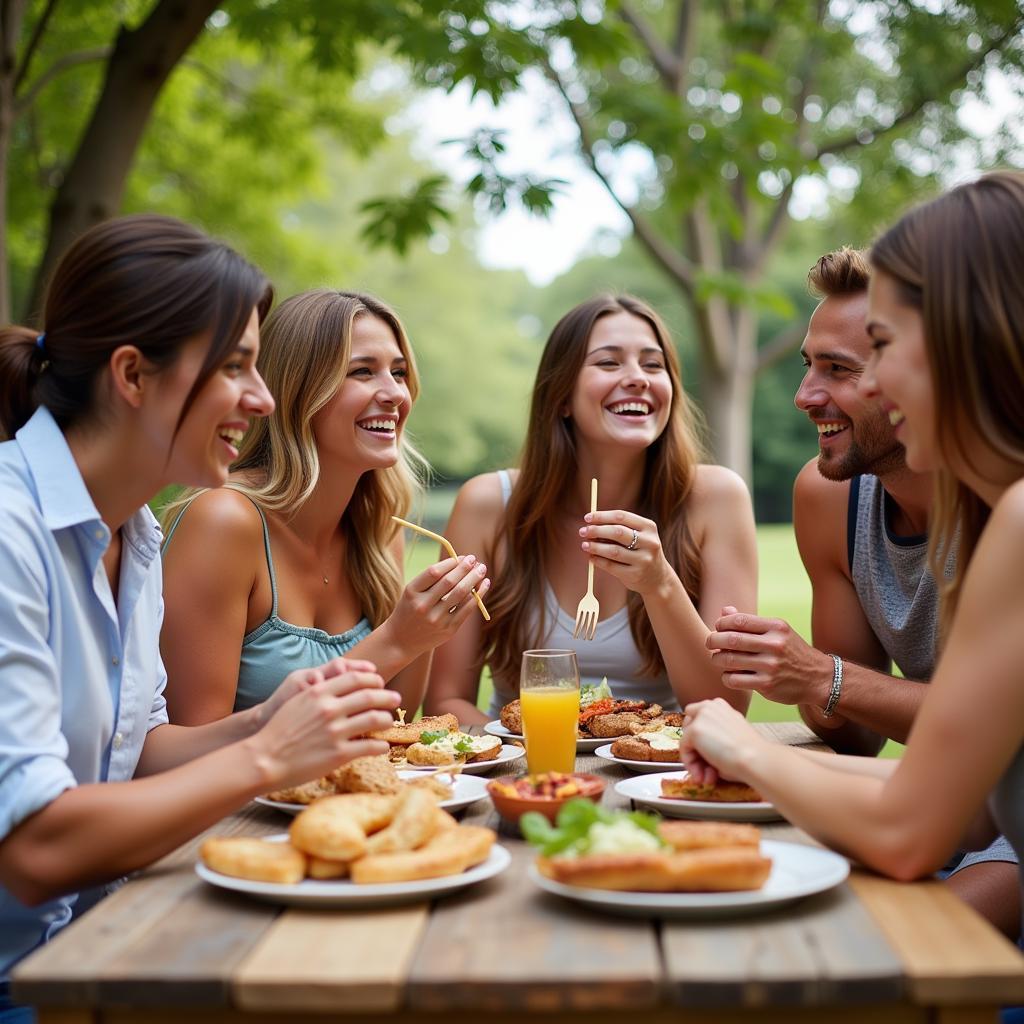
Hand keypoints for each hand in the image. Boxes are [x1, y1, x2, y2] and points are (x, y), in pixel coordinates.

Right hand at [251, 663, 400, 788]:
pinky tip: (383, 746)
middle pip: (369, 696)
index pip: (355, 678)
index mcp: (319, 693)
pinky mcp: (338, 754)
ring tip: (390, 722)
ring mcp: (335, 732)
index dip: (372, 679)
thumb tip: (340, 691)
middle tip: (397, 699)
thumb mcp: (297, 703)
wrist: (264, 759)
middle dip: (387, 696)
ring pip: (374, 720)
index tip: (380, 683)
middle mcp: (329, 709)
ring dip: (387, 720)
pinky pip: (369, 747)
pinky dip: (380, 746)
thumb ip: (319, 694)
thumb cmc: (278, 731)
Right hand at [383, 555, 490, 658]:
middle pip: (449, 582)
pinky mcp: (448, 630)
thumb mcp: (412, 592)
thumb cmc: (410, 609)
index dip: (450, 562)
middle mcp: (423, 606)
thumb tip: (461, 563)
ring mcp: (436, 619)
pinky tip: (484, 585)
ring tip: (482, 568)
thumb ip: (431, 579)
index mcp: (411, 592)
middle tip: (474, 559)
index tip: (460, 557)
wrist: (401, 641)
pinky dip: (478, 595)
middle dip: (465, 568)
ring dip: (474, 579)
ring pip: (460, 594)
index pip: (434, 572)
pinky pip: (466, 609)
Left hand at [579, 510, 672, 596]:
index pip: (622, 516)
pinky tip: (591, 557)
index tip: (587, 518)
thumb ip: (619, 528)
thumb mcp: (639, 536)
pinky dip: (598, 561)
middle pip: (617, 532)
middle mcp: (649, 542)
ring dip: (595, 547)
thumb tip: (591, 524)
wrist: (658, 578)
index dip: (602, 516)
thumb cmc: (641, 551)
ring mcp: (643, 560)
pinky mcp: (635, 574)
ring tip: (584, 545)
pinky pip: (611, 566)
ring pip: (613, 551)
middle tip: (583, 531)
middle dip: (596, 530)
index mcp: (649, 527)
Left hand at [679, 697, 766, 785]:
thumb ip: (714, 736)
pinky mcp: (694, 730)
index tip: (707, 755)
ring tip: (707, 776)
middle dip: (696, 750)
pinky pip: (684, 750)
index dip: (700, 738)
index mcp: (720, 706)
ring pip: (686, 740)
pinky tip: (704, 775)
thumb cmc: (750, 752)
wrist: (755, 758)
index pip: (698, 718)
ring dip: (695, 761)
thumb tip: (701, 752)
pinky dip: (691, 764)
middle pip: (689, 727)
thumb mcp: (730, 736)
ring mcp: (701, 717)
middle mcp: (709, 706)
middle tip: (707, 769)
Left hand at [707, 606, 833, 706]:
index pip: (738, 620)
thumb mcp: (778, 632)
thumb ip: (750, 622)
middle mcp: (774, 645)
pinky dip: (726, 677)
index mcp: (776, 627)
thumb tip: (724, 611)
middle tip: (710, 643)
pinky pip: (734, 679)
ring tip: (719, 659)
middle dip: (713, 640)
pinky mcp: (766, 685)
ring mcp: (770, 666)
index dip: (721, 623)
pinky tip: (730, 674)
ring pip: (728, 660)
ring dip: (717, 659)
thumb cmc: (792, 651)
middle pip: (730, 640)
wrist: (819, 678)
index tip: (718, 628)